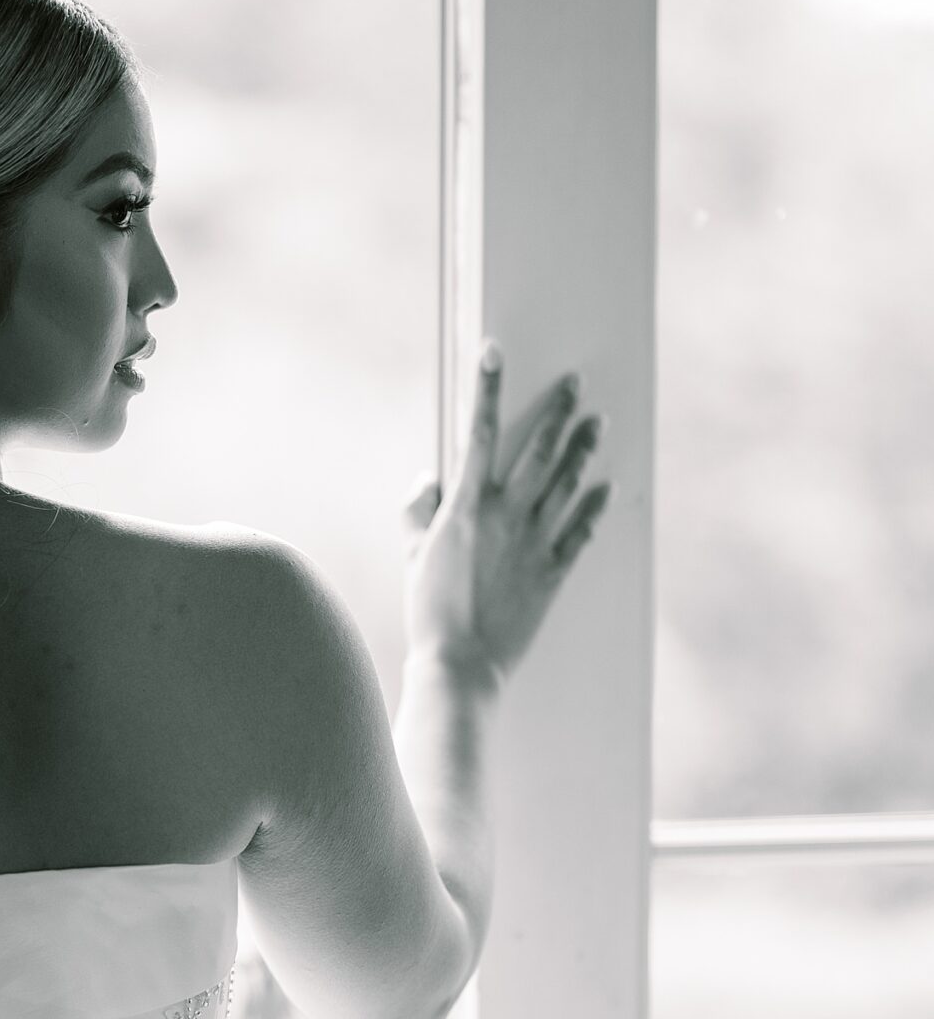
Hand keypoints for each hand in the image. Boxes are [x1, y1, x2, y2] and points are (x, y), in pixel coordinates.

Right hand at [401, 341, 611, 684]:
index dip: (487, 389)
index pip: (480, 432)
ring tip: (597, 424)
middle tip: (575, 385)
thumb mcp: (413, 555)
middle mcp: (507, 516)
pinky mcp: (553, 571)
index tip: (495, 354)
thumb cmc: (430, 612)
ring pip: (567, 482)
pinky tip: (606, 488)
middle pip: (539, 449)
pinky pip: (581, 531)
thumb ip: (418, 511)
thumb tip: (429, 481)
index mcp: (467, 507)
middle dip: (558, 411)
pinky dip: (594, 507)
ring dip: (584, 450)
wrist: (460, 663)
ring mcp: (535, 542)